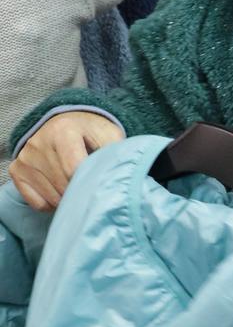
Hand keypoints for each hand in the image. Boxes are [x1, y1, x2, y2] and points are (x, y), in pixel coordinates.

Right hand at [9, 112, 125, 210]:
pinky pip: (38, 203)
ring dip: (69, 200)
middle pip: (63, 187)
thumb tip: (119, 178)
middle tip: (92, 187)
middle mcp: (39, 143)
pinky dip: (52, 203)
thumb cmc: (92, 134)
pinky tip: (61, 189)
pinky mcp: (17, 171)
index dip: (90, 183)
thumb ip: (115, 155)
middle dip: (81, 193)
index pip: (74, 171)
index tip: (100, 184)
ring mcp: (25, 158)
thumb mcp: (109, 136)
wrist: (67, 123)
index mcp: (63, 131)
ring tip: (78, 185)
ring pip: (52, 199)